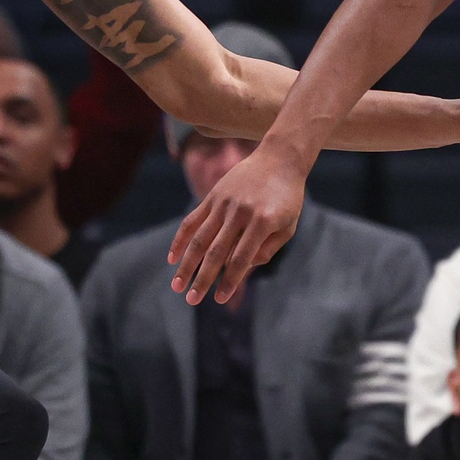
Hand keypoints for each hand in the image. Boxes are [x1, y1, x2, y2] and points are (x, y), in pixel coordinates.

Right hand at [168, 147, 306, 304]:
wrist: (279, 158)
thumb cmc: (287, 197)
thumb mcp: (288, 225)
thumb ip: (268, 249)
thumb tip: (243, 268)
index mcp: (262, 222)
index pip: (241, 259)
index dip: (230, 282)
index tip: (219, 300)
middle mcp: (240, 212)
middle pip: (215, 252)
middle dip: (202, 279)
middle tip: (191, 300)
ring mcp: (223, 203)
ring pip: (199, 238)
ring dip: (186, 264)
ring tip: (177, 285)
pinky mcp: (213, 196)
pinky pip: (192, 220)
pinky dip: (180, 240)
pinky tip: (172, 258)